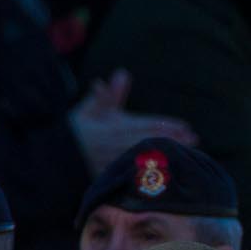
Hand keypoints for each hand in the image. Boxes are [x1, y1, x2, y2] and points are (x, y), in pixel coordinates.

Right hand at [68, 69, 194, 172]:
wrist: (56, 156)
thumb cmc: (76, 130)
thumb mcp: (91, 109)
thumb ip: (109, 94)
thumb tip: (122, 74)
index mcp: (112, 128)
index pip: (145, 126)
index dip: (165, 126)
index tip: (185, 126)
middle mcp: (115, 145)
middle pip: (150, 142)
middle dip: (173, 140)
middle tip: (194, 139)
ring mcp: (114, 162)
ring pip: (146, 158)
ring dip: (168, 155)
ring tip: (189, 153)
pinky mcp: (112, 176)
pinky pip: (136, 174)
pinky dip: (154, 171)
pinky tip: (169, 171)